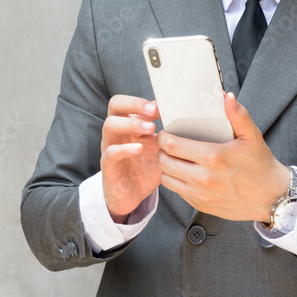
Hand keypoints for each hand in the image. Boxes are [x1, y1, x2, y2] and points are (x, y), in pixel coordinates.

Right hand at [100, 95, 161, 221]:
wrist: (132, 196)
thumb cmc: (147, 168)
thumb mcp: (160, 149)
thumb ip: (169, 135)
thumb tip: (189, 120)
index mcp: (130, 124)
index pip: (130, 102)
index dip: (146, 101)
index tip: (164, 107)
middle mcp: (118, 131)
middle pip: (115, 105)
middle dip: (134, 103)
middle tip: (153, 110)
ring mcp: (110, 146)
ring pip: (109, 125)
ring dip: (130, 123)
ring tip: (150, 128)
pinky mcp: (108, 165)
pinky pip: (110, 153)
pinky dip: (123, 149)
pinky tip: (139, 149)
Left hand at [156, 92, 288, 221]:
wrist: (272, 197)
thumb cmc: (260, 165)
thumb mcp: (252, 137)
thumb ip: (238, 115)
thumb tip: (227, 96)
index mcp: (212, 157)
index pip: (170, 144)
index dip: (163, 136)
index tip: (167, 132)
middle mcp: (203, 178)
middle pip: (163, 161)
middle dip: (162, 150)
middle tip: (169, 144)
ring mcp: (200, 194)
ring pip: (166, 178)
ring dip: (166, 167)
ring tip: (174, 158)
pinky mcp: (200, 205)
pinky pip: (177, 191)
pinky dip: (176, 181)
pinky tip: (185, 172)